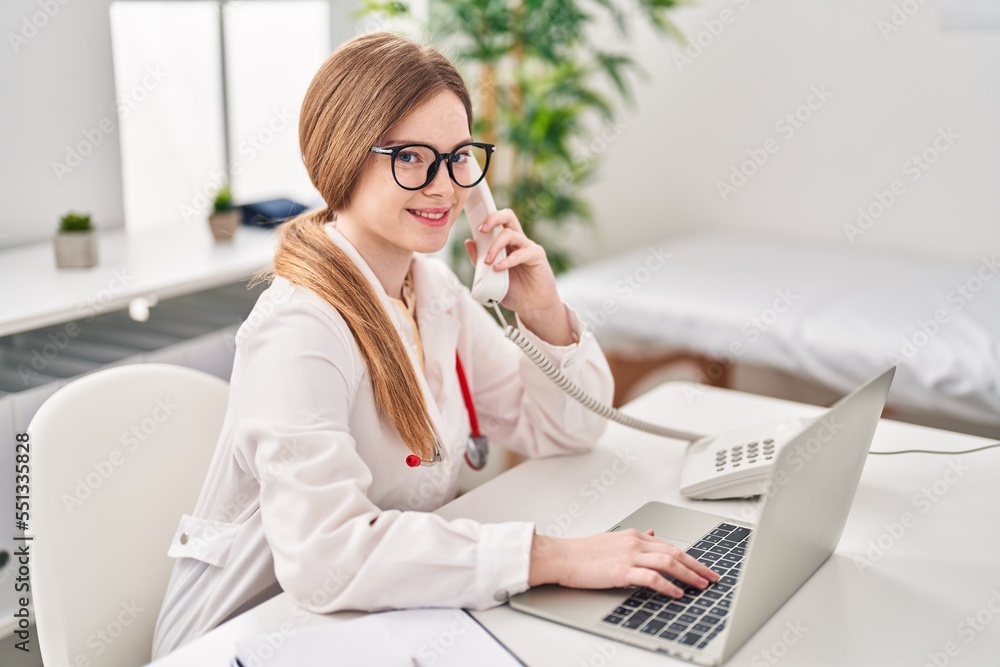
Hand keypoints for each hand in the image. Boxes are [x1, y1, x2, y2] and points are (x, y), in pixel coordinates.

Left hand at [464, 209, 572, 344]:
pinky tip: (498, 268)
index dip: (486, 217)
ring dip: (495, 246)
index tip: (472, 222)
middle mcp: (517, 241)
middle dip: (492, 218)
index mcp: (505, 243)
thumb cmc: (512, 290)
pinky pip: (522, 252)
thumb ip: (478, 261)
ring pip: (511, 233)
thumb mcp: (489, 277)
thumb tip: (469, 242)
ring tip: (487, 262)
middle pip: (507, 216)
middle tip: (481, 230)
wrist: (532, 307)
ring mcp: (527, 247)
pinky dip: (508, 260)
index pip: (497, 222)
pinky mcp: (537, 256)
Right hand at [528, 529, 719, 596]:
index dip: (689, 557)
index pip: (669, 545)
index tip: (702, 567)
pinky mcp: (622, 570)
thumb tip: (654, 533)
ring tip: (702, 585)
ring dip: (689, 575)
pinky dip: (668, 585)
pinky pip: (652, 578)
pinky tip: (677, 593)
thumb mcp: (613, 539)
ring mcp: (629, 555)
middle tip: (712, 577)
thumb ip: (635, 538)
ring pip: (668, 562)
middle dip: (697, 565)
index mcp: (633, 535)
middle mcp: (635, 542)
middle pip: (675, 552)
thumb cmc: (582, 552)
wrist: (561, 555)